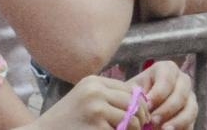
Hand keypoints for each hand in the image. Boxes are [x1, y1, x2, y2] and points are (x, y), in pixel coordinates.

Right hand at [37, 75, 172, 128]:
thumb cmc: (66, 119)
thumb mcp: (85, 98)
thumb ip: (107, 96)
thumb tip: (140, 100)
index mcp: (93, 81)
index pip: (129, 88)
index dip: (139, 103)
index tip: (140, 114)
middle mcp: (95, 91)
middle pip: (132, 102)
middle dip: (140, 117)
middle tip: (139, 127)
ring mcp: (96, 108)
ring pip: (131, 119)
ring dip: (133, 129)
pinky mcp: (97, 126)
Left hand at [129, 59, 197, 129]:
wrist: (139, 108)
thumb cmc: (135, 96)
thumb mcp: (132, 92)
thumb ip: (138, 95)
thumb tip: (144, 103)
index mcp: (166, 69)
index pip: (167, 78)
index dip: (158, 93)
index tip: (147, 106)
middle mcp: (182, 80)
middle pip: (181, 93)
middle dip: (167, 109)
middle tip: (153, 120)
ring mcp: (190, 97)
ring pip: (191, 108)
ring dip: (177, 121)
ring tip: (163, 129)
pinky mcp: (192, 114)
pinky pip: (192, 122)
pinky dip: (181, 128)